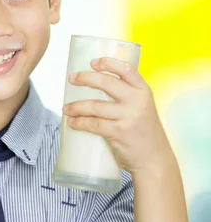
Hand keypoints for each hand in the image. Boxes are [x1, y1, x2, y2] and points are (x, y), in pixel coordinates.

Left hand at [62, 57, 173, 174]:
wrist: (154, 159)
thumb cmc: (144, 132)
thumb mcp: (143, 108)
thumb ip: (127, 96)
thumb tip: (97, 86)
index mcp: (144, 91)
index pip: (126, 69)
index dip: (108, 63)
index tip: (93, 62)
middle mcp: (138, 101)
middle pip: (106, 83)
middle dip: (85, 78)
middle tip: (71, 79)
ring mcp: (129, 117)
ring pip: (95, 106)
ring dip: (76, 106)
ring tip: (66, 108)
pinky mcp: (119, 133)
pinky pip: (94, 124)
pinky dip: (80, 122)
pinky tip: (72, 122)